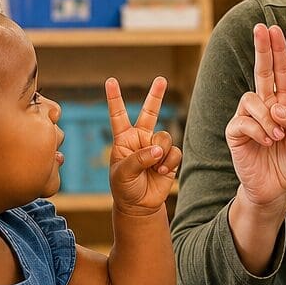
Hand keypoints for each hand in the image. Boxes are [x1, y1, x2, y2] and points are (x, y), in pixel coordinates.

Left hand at [108, 76, 181, 217]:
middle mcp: (140, 139)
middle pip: (150, 112)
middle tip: (161, 79)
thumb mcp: (123, 173)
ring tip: (155, 168)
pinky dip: (169, 162)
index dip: (115, 98)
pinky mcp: (169, 157)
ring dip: (162, 152)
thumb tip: (158, 149)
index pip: (118, 115)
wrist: (139, 205)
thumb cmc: (125, 188)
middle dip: (156, 95)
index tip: (110, 81)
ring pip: (165, 137)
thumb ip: (139, 159)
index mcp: (123, 139)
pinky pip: (175, 152)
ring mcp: (156, 147)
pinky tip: (162, 172)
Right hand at [227, 23, 285, 213]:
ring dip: (267, 118)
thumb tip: (276, 106)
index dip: (279, 51)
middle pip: (262, 71)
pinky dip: (257, 131)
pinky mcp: (236, 133)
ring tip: (276, 137)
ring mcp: (249, 118)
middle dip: (262, 49)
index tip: (274, 29)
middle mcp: (266, 106)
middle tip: (260, 28)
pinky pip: (242, 121)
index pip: (282, 72)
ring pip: (252, 100)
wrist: (279, 190)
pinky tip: (265, 143)